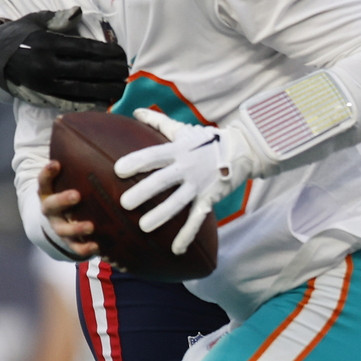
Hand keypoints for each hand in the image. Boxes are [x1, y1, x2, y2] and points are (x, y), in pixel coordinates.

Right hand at [0, 7, 127, 110]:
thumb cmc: (19, 35)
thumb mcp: (36, 20)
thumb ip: (59, 18)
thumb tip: (78, 12)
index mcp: (46, 44)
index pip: (83, 49)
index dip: (105, 52)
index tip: (122, 54)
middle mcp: (45, 65)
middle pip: (86, 70)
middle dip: (110, 71)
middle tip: (128, 71)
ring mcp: (44, 83)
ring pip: (81, 88)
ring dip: (105, 89)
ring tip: (122, 87)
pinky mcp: (43, 96)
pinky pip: (70, 101)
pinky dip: (89, 102)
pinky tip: (104, 101)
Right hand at [38, 161, 98, 258]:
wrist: (58, 221)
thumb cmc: (71, 190)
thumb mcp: (71, 177)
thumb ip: (82, 160)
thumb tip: (108, 128)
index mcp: (48, 192)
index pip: (44, 181)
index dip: (47, 172)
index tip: (56, 163)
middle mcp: (50, 210)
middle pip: (51, 205)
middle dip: (63, 200)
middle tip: (76, 195)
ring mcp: (58, 227)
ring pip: (62, 229)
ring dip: (75, 228)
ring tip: (90, 226)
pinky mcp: (68, 243)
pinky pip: (74, 248)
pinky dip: (84, 249)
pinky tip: (98, 247)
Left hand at [112, 109, 257, 254]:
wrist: (242, 150)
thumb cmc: (206, 140)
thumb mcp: (182, 130)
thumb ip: (157, 122)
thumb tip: (135, 111)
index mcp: (177, 150)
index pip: (154, 155)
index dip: (137, 161)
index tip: (118, 169)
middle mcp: (187, 167)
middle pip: (163, 180)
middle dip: (144, 191)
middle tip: (124, 203)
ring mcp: (198, 184)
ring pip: (178, 202)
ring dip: (162, 215)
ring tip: (144, 226)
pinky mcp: (209, 199)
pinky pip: (196, 219)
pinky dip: (187, 235)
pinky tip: (175, 249)